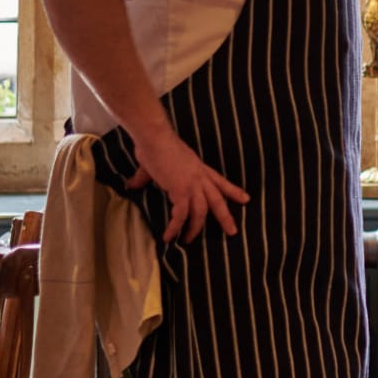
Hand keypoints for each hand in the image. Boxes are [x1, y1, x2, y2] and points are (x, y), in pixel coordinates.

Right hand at [127, 127, 249, 242]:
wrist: (155, 137)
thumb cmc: (154, 145)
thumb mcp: (155, 164)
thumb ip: (146, 177)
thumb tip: (131, 185)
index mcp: (199, 169)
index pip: (220, 182)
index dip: (233, 191)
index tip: (246, 199)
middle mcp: (200, 177)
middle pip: (218, 200)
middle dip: (226, 217)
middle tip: (232, 232)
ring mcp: (192, 184)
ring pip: (202, 212)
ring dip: (196, 228)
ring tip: (189, 240)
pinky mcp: (180, 190)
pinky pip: (181, 214)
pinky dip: (175, 227)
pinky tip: (169, 237)